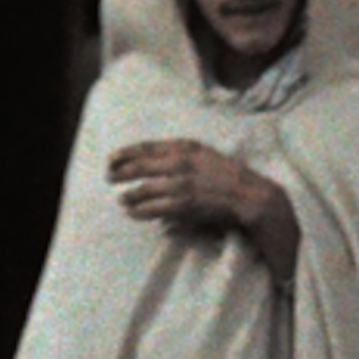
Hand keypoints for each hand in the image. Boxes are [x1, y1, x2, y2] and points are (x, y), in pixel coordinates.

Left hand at [107, 138, 299, 285]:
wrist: (250, 195)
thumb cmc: (227, 175)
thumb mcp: (204, 154)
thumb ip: (181, 154)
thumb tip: (157, 162)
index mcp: (186, 146)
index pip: (147, 147)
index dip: (126, 152)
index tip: (111, 158)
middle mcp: (182, 162)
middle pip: (141, 166)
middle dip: (121, 172)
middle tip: (109, 177)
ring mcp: (182, 183)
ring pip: (144, 189)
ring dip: (129, 195)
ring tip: (122, 200)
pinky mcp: (184, 203)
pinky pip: (154, 207)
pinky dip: (140, 210)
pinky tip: (132, 212)